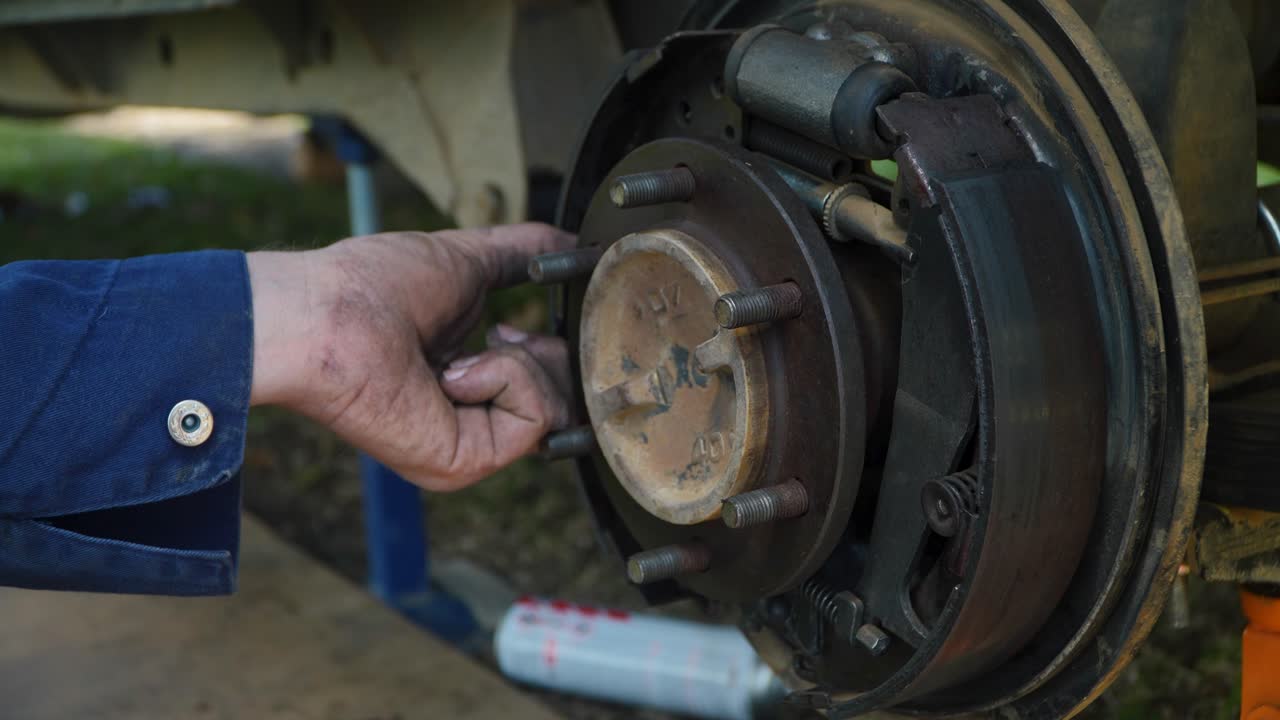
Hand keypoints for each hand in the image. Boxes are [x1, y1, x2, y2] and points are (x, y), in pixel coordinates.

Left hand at [247, 223, 575, 490]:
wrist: (325, 315)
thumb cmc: (370, 286)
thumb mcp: (465, 260)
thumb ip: (521, 252)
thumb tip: (572, 245)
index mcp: (467, 383)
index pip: (545, 384)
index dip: (547, 351)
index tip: (509, 329)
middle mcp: (468, 420)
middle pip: (563, 401)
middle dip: (546, 357)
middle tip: (498, 338)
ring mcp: (468, 446)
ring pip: (555, 408)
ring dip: (519, 364)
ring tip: (459, 357)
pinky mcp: (466, 461)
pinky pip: (534, 418)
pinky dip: (504, 377)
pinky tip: (452, 374)